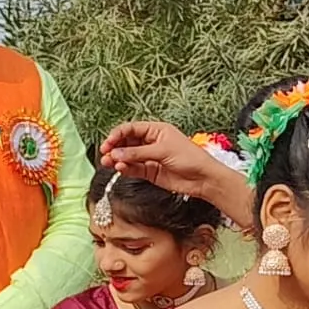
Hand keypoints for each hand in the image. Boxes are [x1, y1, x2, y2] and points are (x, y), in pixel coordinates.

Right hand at [100, 122, 230, 199]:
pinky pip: (132, 169)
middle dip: (114, 148)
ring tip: (108, 163)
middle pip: (126, 143)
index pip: (131, 129)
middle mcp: (151, 143)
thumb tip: (116, 154)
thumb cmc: (191, 158)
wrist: (203, 179)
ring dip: (116, 159)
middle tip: (105, 154)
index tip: (108, 143)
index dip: (117, 135)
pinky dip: (125, 169)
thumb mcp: (162, 151)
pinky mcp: (149, 172)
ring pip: (126, 157)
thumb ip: (137, 153)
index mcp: (156, 131)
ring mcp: (149, 157)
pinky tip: (121, 169)